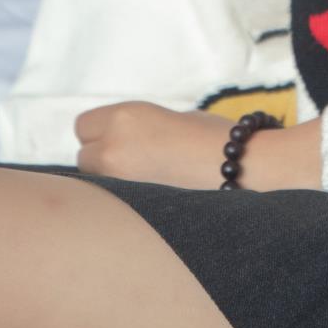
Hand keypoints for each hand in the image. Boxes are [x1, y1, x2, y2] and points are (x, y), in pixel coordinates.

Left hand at [74, 101, 322, 190]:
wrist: (245, 170)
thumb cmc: (217, 140)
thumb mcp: (174, 119)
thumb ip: (141, 129)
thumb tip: (127, 144)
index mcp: (125, 117)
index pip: (83, 127)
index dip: (100, 133)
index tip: (120, 139)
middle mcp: (113, 147)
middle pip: (83, 157)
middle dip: (102, 160)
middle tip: (134, 165)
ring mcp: (121, 182)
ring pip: (95, 185)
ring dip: (111, 184)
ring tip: (145, 186)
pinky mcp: (134, 209)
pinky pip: (113, 205)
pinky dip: (123, 205)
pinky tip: (148, 206)